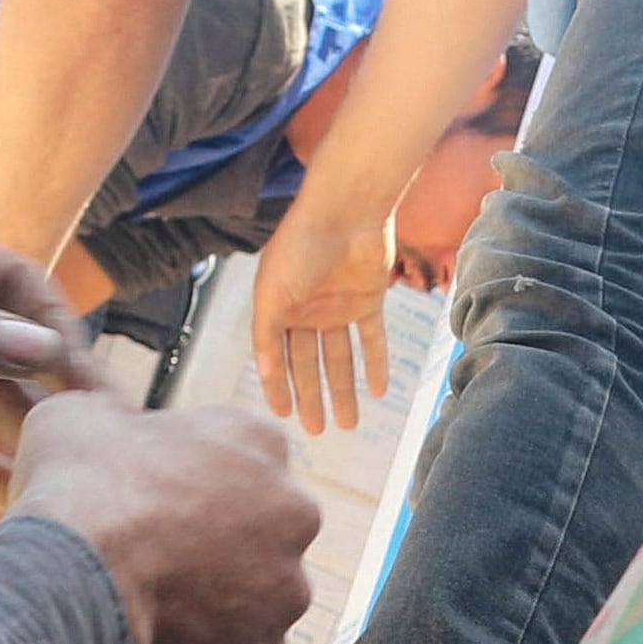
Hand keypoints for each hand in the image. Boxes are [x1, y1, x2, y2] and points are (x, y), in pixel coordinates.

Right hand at [2, 392, 320, 643]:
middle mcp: (294, 513)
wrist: (73, 581)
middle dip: (219, 547)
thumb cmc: (77, 488)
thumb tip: (111, 427)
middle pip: (262, 534)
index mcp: (258, 440)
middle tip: (159, 557)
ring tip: (153, 608)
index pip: (242, 458)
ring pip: (255, 603)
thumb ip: (119, 419)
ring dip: (215, 607)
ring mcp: (286, 593)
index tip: (158, 497)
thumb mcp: (80, 417)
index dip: (194, 481)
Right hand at [254, 175, 396, 437]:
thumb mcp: (273, 292)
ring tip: (349, 424)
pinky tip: (379, 392)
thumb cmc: (301, 245)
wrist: (347, 211)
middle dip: (312, 397)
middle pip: (310, 363)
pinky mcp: (369, 299)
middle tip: (317, 432)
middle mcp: (307, 308)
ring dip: (344, 389)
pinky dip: (375, 363)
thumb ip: (267, 332)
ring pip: (341, 357)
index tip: (283, 416)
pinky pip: (372, 339)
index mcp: (279, 306)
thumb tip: (264, 372)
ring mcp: (338, 305)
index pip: (277, 356)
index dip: (279, 386)